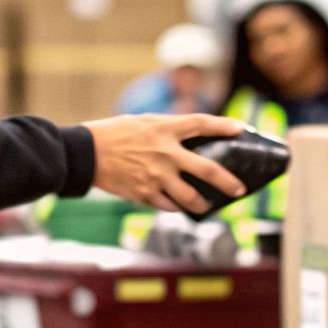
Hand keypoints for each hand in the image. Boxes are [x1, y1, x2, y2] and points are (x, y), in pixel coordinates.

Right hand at [83, 113, 248, 214]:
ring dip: (202, 204)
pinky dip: (175, 206)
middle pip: (208, 170)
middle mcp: (165, 153)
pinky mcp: (144, 194)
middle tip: (239, 189)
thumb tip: (192, 137)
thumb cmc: (113, 133)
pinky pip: (168, 205)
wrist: (85, 153)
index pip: (201, 124)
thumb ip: (168, 128)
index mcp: (164, 128)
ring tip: (206, 206)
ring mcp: (156, 176)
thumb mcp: (142, 121)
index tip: (241, 129)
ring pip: (190, 197)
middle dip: (228, 182)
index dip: (223, 125)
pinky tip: (177, 206)